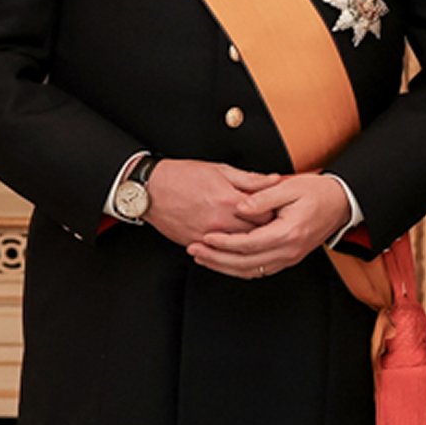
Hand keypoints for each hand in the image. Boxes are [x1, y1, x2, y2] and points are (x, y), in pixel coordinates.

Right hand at [146, 160, 280, 247]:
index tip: (276, 210)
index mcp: (230, 201)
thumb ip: (250, 179)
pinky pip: (220, 254)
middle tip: (269, 224)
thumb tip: (274, 180)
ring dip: (248, 242)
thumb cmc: (182, 176)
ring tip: (253, 233)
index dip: (274, 213)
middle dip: (265, 230)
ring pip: (240, 248)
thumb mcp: (220, 170)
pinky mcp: (196, 245)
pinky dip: (229, 250)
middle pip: (256, 234)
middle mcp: (220, 222)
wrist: (149, 190)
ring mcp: (208, 236)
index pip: (266, 216)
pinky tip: (234, 243)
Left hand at [188, 173, 350, 279]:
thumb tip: (240, 207)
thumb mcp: (289, 187)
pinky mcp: (288, 258)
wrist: (340, 203)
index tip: (205, 236)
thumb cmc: (317, 192)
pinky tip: (224, 262)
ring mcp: (289, 258)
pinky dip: (239, 269)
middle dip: (217, 258)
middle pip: (245, 263)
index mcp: (288, 233)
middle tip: (195, 250)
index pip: (248, 244)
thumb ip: (263, 197)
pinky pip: (259, 270)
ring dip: (224, 267)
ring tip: (203, 258)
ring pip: (251, 271)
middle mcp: (289, 250)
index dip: (224, 242)